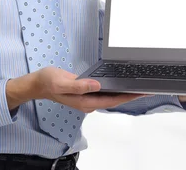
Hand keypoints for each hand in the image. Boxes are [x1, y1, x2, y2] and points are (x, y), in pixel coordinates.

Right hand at [32, 67, 146, 112]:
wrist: (39, 83)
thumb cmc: (48, 82)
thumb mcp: (62, 82)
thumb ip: (79, 85)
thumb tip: (96, 85)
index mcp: (84, 102)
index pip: (111, 100)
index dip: (127, 96)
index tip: (139, 92)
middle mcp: (88, 102)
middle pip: (114, 100)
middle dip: (130, 95)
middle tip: (146, 89)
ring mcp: (87, 98)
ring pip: (110, 97)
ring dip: (124, 93)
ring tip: (138, 87)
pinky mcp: (86, 92)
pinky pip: (105, 92)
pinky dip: (115, 89)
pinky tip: (121, 85)